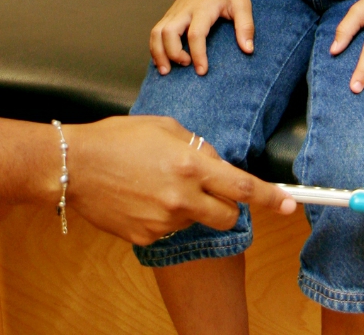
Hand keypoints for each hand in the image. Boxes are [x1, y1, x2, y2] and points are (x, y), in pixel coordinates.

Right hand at [65, 116, 294, 244]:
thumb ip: (199, 146)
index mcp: (191, 165)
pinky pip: (170, 229)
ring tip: (158, 184)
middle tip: (212, 192)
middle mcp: (182, 197)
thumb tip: (217, 164)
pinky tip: (143, 197)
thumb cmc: (118, 139)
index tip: (289, 204)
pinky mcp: (146, 236)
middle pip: (229, 216)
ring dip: (190, 207)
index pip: (243, 187)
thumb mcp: (166, 127)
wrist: (74, 166)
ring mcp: (164, 221)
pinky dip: (164, 217)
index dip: (271, 197)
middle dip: (229, 206)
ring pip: (197, 221)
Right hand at [150, 0, 253, 75]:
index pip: (195, 34)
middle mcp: (184, 11)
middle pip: (168, 32)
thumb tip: (248, 50)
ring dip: (157, 53)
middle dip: (172, 53)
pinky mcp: (169, 15)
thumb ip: (245, 26)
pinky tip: (161, 61)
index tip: (202, 71)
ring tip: (165, 71)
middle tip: (185, 65)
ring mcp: (174, 13)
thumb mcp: (242, 3)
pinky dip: (155, 48)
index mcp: (203, 8)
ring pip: (156, 32)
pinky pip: (155, 32)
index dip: (197, 54)